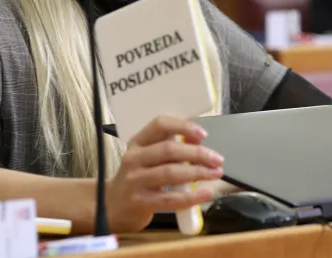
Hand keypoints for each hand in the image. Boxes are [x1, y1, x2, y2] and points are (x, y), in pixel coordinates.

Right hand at [106, 115, 224, 232]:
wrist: (113, 205)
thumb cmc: (138, 176)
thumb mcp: (148, 156)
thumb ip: (169, 146)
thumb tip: (198, 139)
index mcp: (138, 141)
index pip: (160, 124)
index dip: (183, 126)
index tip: (203, 134)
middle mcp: (134, 158)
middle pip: (169, 150)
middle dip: (198, 153)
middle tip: (217, 159)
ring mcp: (135, 180)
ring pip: (171, 172)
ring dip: (198, 172)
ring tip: (216, 173)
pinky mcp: (140, 201)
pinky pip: (171, 198)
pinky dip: (192, 196)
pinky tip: (207, 193)